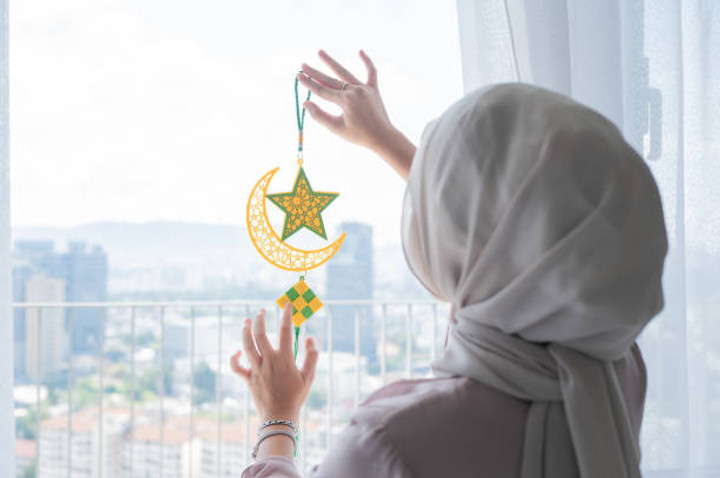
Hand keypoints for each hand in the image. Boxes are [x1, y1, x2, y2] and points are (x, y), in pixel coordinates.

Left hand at [230, 303, 318, 422]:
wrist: (279, 417)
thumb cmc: (296, 397)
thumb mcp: (309, 377)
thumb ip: (311, 356)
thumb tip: (310, 339)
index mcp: (285, 359)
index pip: (285, 331)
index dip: (286, 315)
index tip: (287, 304)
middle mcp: (269, 361)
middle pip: (259, 334)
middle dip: (259, 320)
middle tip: (261, 311)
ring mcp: (257, 370)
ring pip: (246, 346)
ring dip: (245, 331)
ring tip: (247, 321)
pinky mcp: (248, 379)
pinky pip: (236, 367)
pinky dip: (234, 358)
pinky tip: (238, 351)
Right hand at [299, 50, 415, 178]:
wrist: (383, 138)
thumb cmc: (359, 136)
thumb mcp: (336, 128)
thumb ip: (319, 116)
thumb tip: (305, 103)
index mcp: (345, 101)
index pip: (322, 90)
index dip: (309, 84)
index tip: (298, 76)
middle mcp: (355, 91)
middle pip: (330, 80)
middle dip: (315, 73)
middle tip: (303, 65)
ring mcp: (365, 88)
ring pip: (345, 72)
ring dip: (332, 62)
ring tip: (320, 52)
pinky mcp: (374, 89)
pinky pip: (371, 72)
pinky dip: (367, 62)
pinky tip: (360, 51)